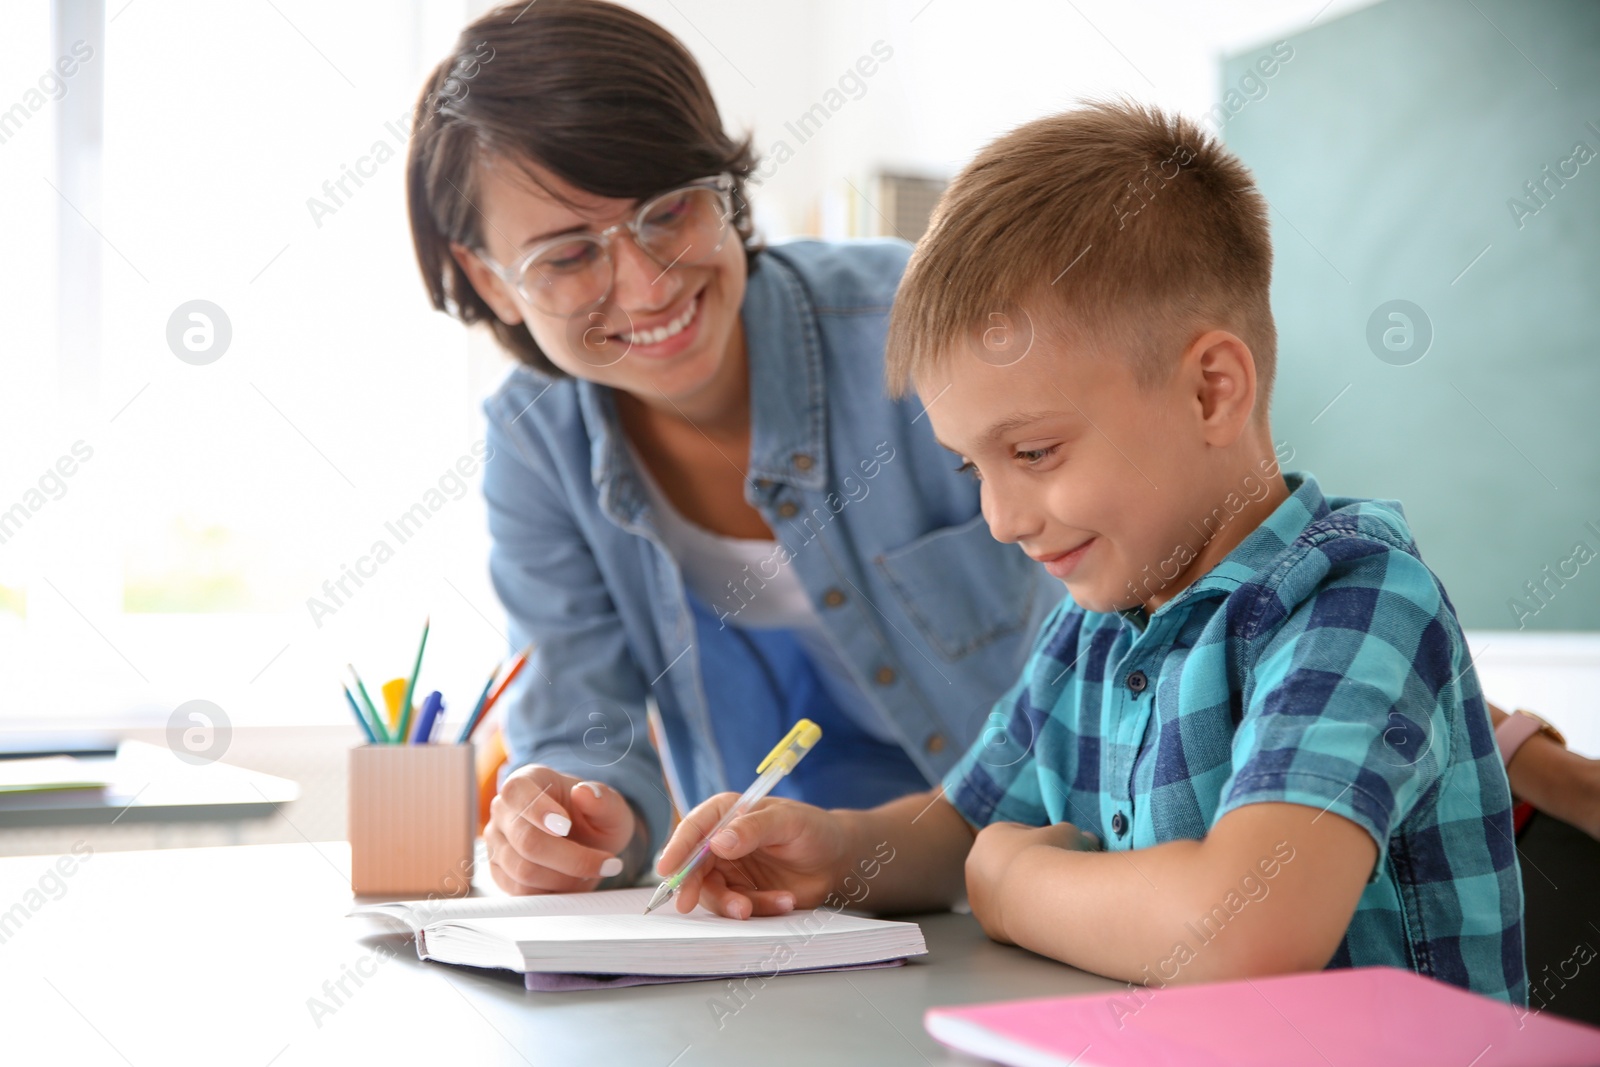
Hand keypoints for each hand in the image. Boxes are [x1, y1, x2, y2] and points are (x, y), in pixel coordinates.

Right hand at [484, 764, 638, 894]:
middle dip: (572, 858)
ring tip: (592, 872)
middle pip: (526, 840)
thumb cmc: (594, 818)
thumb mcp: (611, 807)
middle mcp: (504, 810)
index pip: (516, 791)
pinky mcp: (499, 873)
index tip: (566, 826)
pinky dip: (553, 892)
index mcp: (527, 781)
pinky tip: (574, 883)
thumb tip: (584, 792)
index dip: (538, 810)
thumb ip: (603, 799)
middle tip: (607, 863)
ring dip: (565, 878)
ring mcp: (496, 843)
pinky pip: (521, 892)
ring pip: (523, 871)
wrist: (586, 840)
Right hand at [656, 794, 853, 918]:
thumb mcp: (787, 821)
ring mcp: (730, 870)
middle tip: (689, 903)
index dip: (678, 848)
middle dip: (693, 886)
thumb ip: (753, 828)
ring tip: (769, 904)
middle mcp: (721, 842)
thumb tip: (716, 842)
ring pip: (713, 893)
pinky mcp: (743, 894)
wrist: (837, 859)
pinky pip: (738, 908)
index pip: (695, 828)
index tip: (666, 869)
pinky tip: (785, 902)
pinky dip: (759, 909)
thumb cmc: (813, 829)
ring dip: (734, 903)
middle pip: (694, 865)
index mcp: (727, 812)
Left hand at [965, 820, 1099, 943]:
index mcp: (989, 837)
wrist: (1038, 896)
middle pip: (1007, 865)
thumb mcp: (1069, 834)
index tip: (1059, 851)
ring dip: (1024, 894)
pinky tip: (1042, 915)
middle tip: (1056, 875)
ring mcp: (977, 897)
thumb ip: (1075, 835)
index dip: (1041, 841)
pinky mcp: (987, 925)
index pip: (1017, 835)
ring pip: (1005, 893)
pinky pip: (1008, 918)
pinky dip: (1023, 916)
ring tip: (1052, 897)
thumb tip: (1087, 839)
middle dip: (1029, 868)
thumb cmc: (1050, 856)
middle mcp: (975, 865)